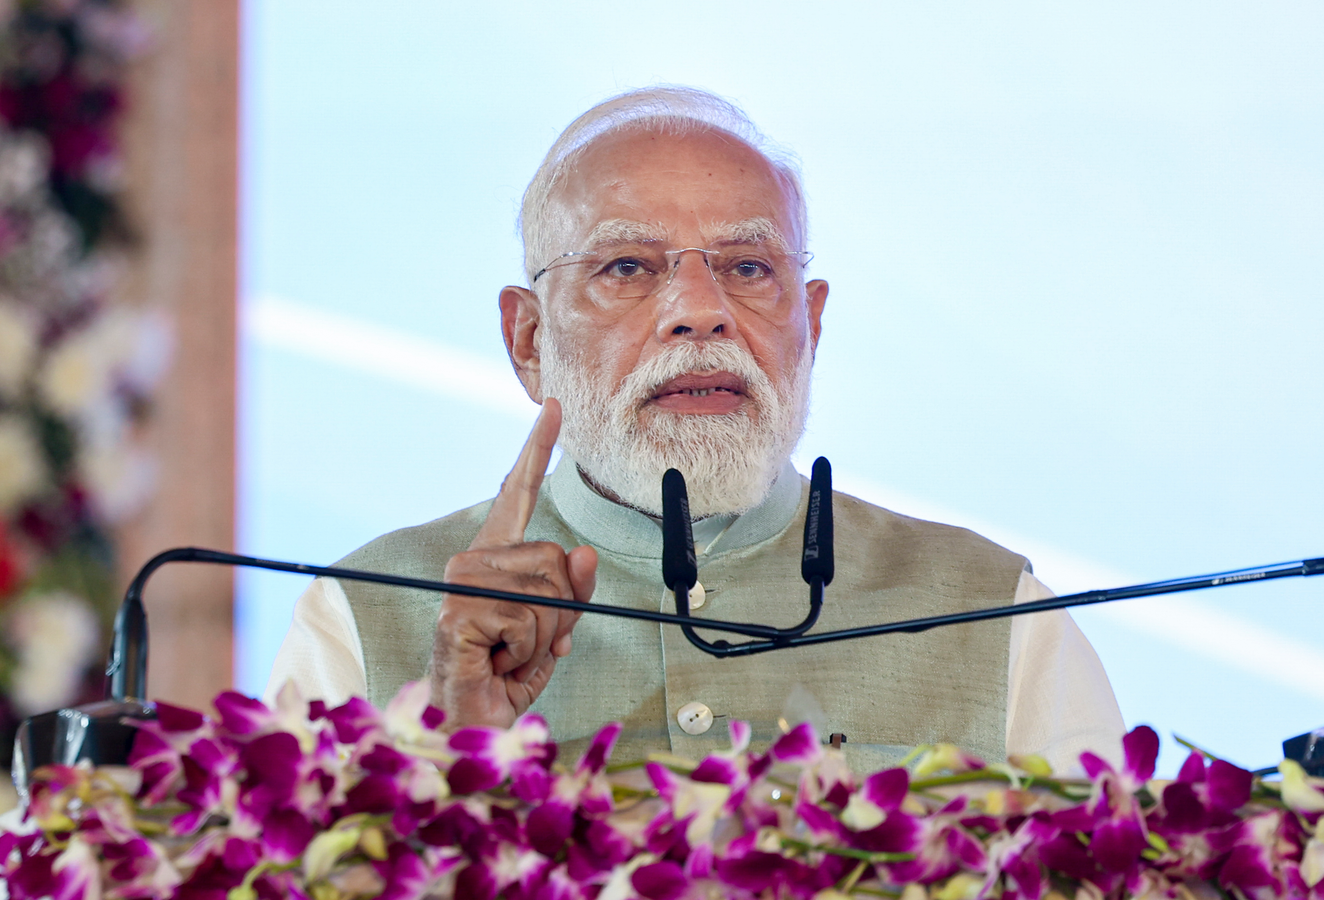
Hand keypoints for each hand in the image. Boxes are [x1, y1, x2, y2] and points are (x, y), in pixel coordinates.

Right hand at [428, 399, 597, 727]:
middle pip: (557, 558)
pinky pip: (531, 620)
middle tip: (524, 644)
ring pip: (550, 590)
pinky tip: (496, 661)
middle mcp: (472, 561)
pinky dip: (528, 652)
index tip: (554, 407)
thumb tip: (586, 553)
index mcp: (494, 558)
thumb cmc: (504, 677)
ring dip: (544, 637)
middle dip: (560, 612)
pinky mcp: (460, 610)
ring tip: (508, 654)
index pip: (518, 493)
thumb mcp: (553, 630)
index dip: (536, 449)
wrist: (469, 724)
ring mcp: (462, 583)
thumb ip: (573, 591)